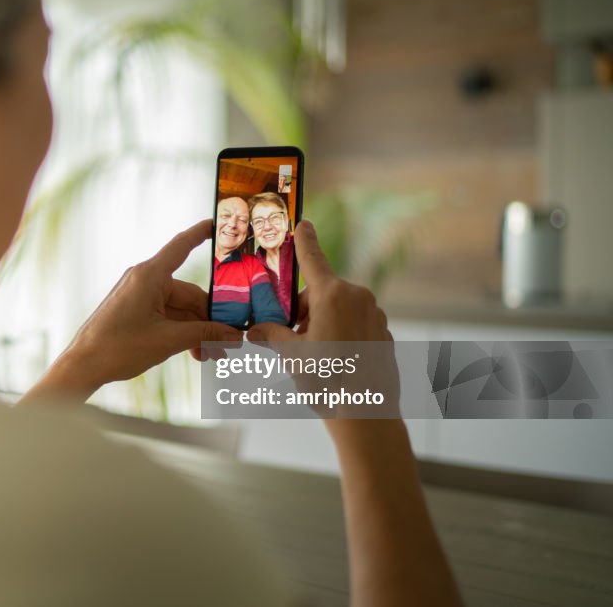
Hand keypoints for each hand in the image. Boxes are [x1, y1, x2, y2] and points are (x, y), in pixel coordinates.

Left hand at [21, 220, 242, 402]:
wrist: (84, 365)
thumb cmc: (118, 347)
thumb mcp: (168, 340)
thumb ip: (204, 334)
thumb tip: (233, 335)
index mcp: (150, 275)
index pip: (181, 246)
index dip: (201, 233)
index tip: (216, 223)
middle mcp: (145, 280)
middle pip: (190, 294)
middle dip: (210, 320)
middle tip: (229, 342)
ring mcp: (140, 296)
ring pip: (181, 309)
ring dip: (198, 331)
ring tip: (212, 355)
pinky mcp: (137, 310)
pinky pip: (168, 316)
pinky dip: (182, 332)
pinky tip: (195, 352)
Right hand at [247, 220, 397, 419]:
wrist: (368, 414)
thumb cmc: (328, 382)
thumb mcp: (292, 356)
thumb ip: (271, 335)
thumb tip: (254, 330)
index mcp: (333, 296)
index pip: (313, 258)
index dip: (305, 239)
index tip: (303, 222)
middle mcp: (357, 298)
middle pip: (320, 293)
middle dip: (302, 311)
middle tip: (290, 339)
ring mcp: (375, 314)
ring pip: (337, 310)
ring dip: (321, 324)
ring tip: (314, 358)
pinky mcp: (383, 332)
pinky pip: (355, 324)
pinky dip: (341, 335)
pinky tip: (335, 363)